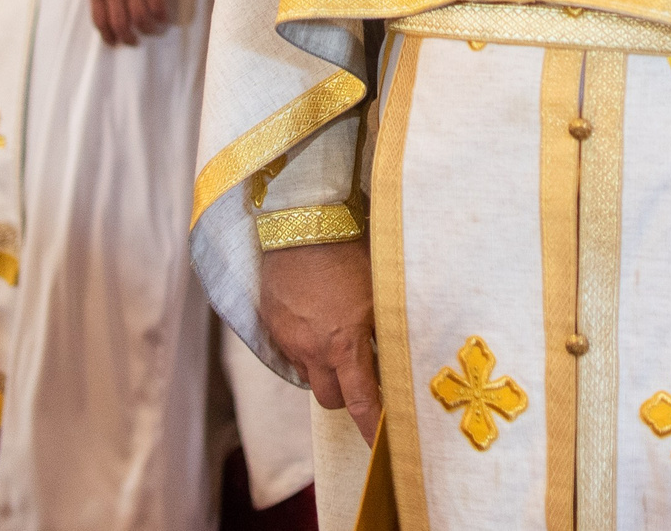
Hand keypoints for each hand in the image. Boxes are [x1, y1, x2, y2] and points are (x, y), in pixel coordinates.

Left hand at [88, 0, 168, 43]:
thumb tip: (111, 8)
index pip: (100, 19)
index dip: (108, 35)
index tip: (114, 42)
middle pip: (120, 24)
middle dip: (128, 38)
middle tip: (134, 41)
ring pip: (140, 19)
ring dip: (147, 30)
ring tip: (152, 31)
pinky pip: (158, 7)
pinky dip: (161, 17)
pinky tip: (164, 19)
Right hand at [260, 239, 382, 442]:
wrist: (302, 224)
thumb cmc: (350, 254)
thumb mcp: (379, 294)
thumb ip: (385, 333)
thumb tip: (398, 361)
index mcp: (344, 344)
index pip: (361, 403)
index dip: (372, 428)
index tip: (381, 446)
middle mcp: (313, 350)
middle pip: (331, 400)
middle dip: (348, 397)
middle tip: (362, 377)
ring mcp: (289, 339)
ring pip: (310, 376)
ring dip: (326, 371)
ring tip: (338, 342)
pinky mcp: (272, 326)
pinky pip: (292, 352)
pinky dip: (306, 349)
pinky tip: (317, 324)